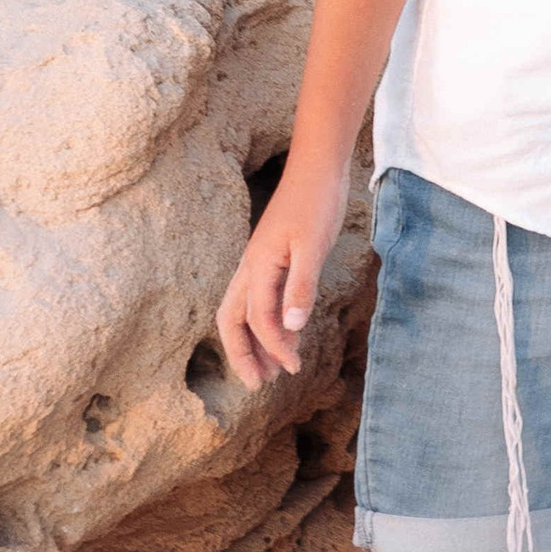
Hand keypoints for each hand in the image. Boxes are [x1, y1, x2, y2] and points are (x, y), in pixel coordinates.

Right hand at [218, 166, 349, 384]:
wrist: (318, 166)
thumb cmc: (316, 201)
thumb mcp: (314, 245)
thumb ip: (302, 286)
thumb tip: (292, 328)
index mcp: (258, 265)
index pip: (259, 319)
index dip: (274, 347)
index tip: (295, 368)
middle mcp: (251, 267)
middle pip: (232, 320)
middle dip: (241, 354)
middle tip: (258, 385)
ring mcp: (259, 262)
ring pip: (243, 311)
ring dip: (254, 342)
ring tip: (271, 370)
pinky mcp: (272, 259)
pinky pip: (260, 299)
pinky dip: (267, 322)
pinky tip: (286, 334)